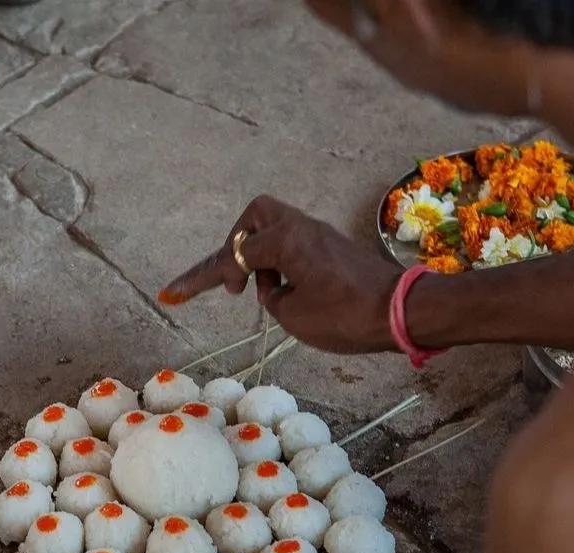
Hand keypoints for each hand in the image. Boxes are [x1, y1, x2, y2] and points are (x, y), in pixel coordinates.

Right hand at [158, 195, 401, 352]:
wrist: (401, 312)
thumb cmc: (346, 316)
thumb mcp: (294, 315)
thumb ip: (272, 295)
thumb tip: (275, 286)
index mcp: (285, 241)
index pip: (232, 257)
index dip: (200, 278)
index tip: (172, 293)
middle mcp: (300, 228)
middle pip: (255, 216)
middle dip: (237, 245)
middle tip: (236, 282)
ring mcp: (319, 235)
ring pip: (275, 228)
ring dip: (261, 258)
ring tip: (264, 295)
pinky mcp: (332, 248)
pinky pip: (294, 244)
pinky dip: (281, 264)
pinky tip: (287, 294)